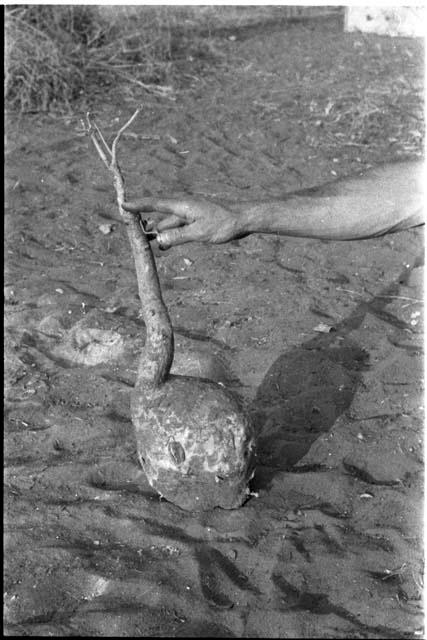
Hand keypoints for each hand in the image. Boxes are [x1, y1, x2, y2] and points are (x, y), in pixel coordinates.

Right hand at [122, 197, 244, 248]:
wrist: (243, 219)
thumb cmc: (223, 223)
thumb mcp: (199, 233)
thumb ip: (178, 237)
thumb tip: (159, 241)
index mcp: (182, 205)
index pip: (155, 204)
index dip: (138, 205)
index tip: (123, 205)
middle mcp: (183, 207)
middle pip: (158, 215)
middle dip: (144, 222)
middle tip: (128, 229)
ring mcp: (189, 214)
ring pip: (167, 223)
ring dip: (157, 232)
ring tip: (143, 242)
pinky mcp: (195, 221)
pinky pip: (177, 227)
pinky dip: (169, 235)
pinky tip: (164, 244)